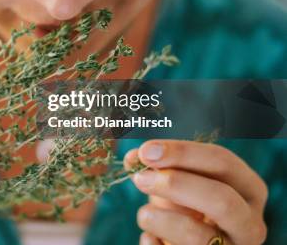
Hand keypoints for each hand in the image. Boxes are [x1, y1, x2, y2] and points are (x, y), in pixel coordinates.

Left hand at [125, 140, 267, 244]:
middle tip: (140, 179)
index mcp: (249, 189)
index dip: (182, 153)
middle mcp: (250, 224)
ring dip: (159, 219)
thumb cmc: (184, 206)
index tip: (147, 151)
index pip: (223, 162)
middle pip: (222, 200)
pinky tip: (152, 238)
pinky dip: (153, 242)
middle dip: (175, 185)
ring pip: (197, 235)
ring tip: (145, 215)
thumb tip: (135, 158)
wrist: (183, 243)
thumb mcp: (177, 182)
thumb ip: (159, 165)